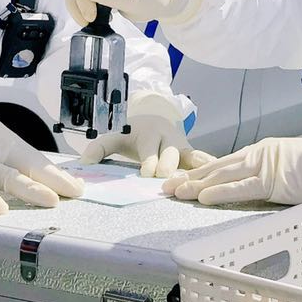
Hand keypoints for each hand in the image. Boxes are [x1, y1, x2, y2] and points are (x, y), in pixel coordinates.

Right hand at [0, 114, 84, 213]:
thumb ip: (3, 160)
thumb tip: (30, 180)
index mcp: (5, 140)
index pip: (37, 160)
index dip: (57, 174)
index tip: (77, 187)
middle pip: (29, 166)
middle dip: (54, 180)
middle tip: (74, 192)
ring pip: (7, 177)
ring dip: (30, 189)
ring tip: (50, 200)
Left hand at [79, 92, 214, 176]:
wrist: (154, 117)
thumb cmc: (132, 132)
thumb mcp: (115, 136)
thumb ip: (99, 148)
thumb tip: (82, 164)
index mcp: (148, 134)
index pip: (149, 151)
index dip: (149, 162)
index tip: (147, 173)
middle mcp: (168, 138)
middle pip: (170, 155)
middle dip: (169, 168)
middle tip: (169, 183)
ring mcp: (182, 145)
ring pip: (190, 158)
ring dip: (193, 172)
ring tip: (199, 185)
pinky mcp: (192, 152)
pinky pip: (202, 159)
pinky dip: (209, 168)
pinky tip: (218, 179)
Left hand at [163, 137, 301, 205]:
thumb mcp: (295, 172)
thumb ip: (275, 178)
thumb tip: (264, 188)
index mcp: (266, 152)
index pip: (227, 163)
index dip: (203, 170)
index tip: (182, 176)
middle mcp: (262, 153)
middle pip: (218, 166)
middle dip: (191, 176)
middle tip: (166, 184)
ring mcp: (267, 163)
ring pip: (224, 175)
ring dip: (197, 184)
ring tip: (176, 192)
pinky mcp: (275, 178)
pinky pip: (243, 187)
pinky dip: (221, 191)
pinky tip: (204, 196)